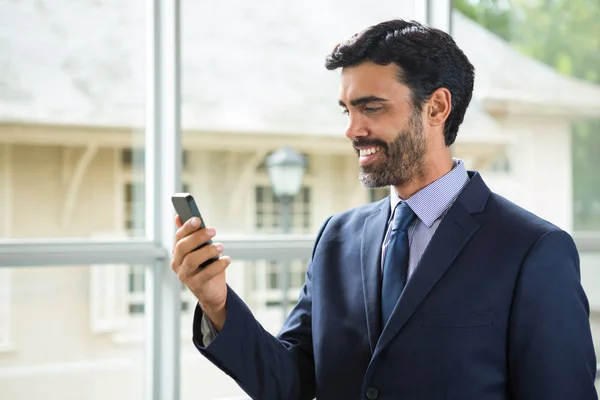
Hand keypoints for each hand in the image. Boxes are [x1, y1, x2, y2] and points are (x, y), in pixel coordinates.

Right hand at [171, 215, 230, 329]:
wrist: (212, 291)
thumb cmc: (206, 266)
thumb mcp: (199, 249)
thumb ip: (191, 235)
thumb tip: (179, 216)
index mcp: (178, 252)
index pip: (178, 237)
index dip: (186, 227)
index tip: (197, 219)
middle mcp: (177, 263)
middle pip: (182, 247)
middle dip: (197, 237)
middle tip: (213, 231)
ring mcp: (185, 275)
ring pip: (192, 260)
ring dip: (208, 251)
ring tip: (221, 246)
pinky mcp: (196, 285)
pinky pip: (206, 274)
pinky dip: (218, 265)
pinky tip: (227, 259)